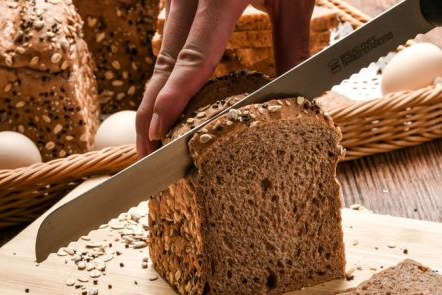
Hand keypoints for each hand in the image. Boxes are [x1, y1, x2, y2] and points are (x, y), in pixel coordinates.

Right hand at [136, 0, 314, 157]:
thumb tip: (294, 92)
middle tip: (147, 151)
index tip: (158, 131)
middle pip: (164, 60)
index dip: (174, 97)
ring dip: (157, 95)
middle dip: (151, 108)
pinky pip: (172, 38)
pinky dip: (170, 73)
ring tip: (155, 134)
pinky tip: (172, 99)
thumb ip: (292, 41)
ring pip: (163, 52)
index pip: (192, 55)